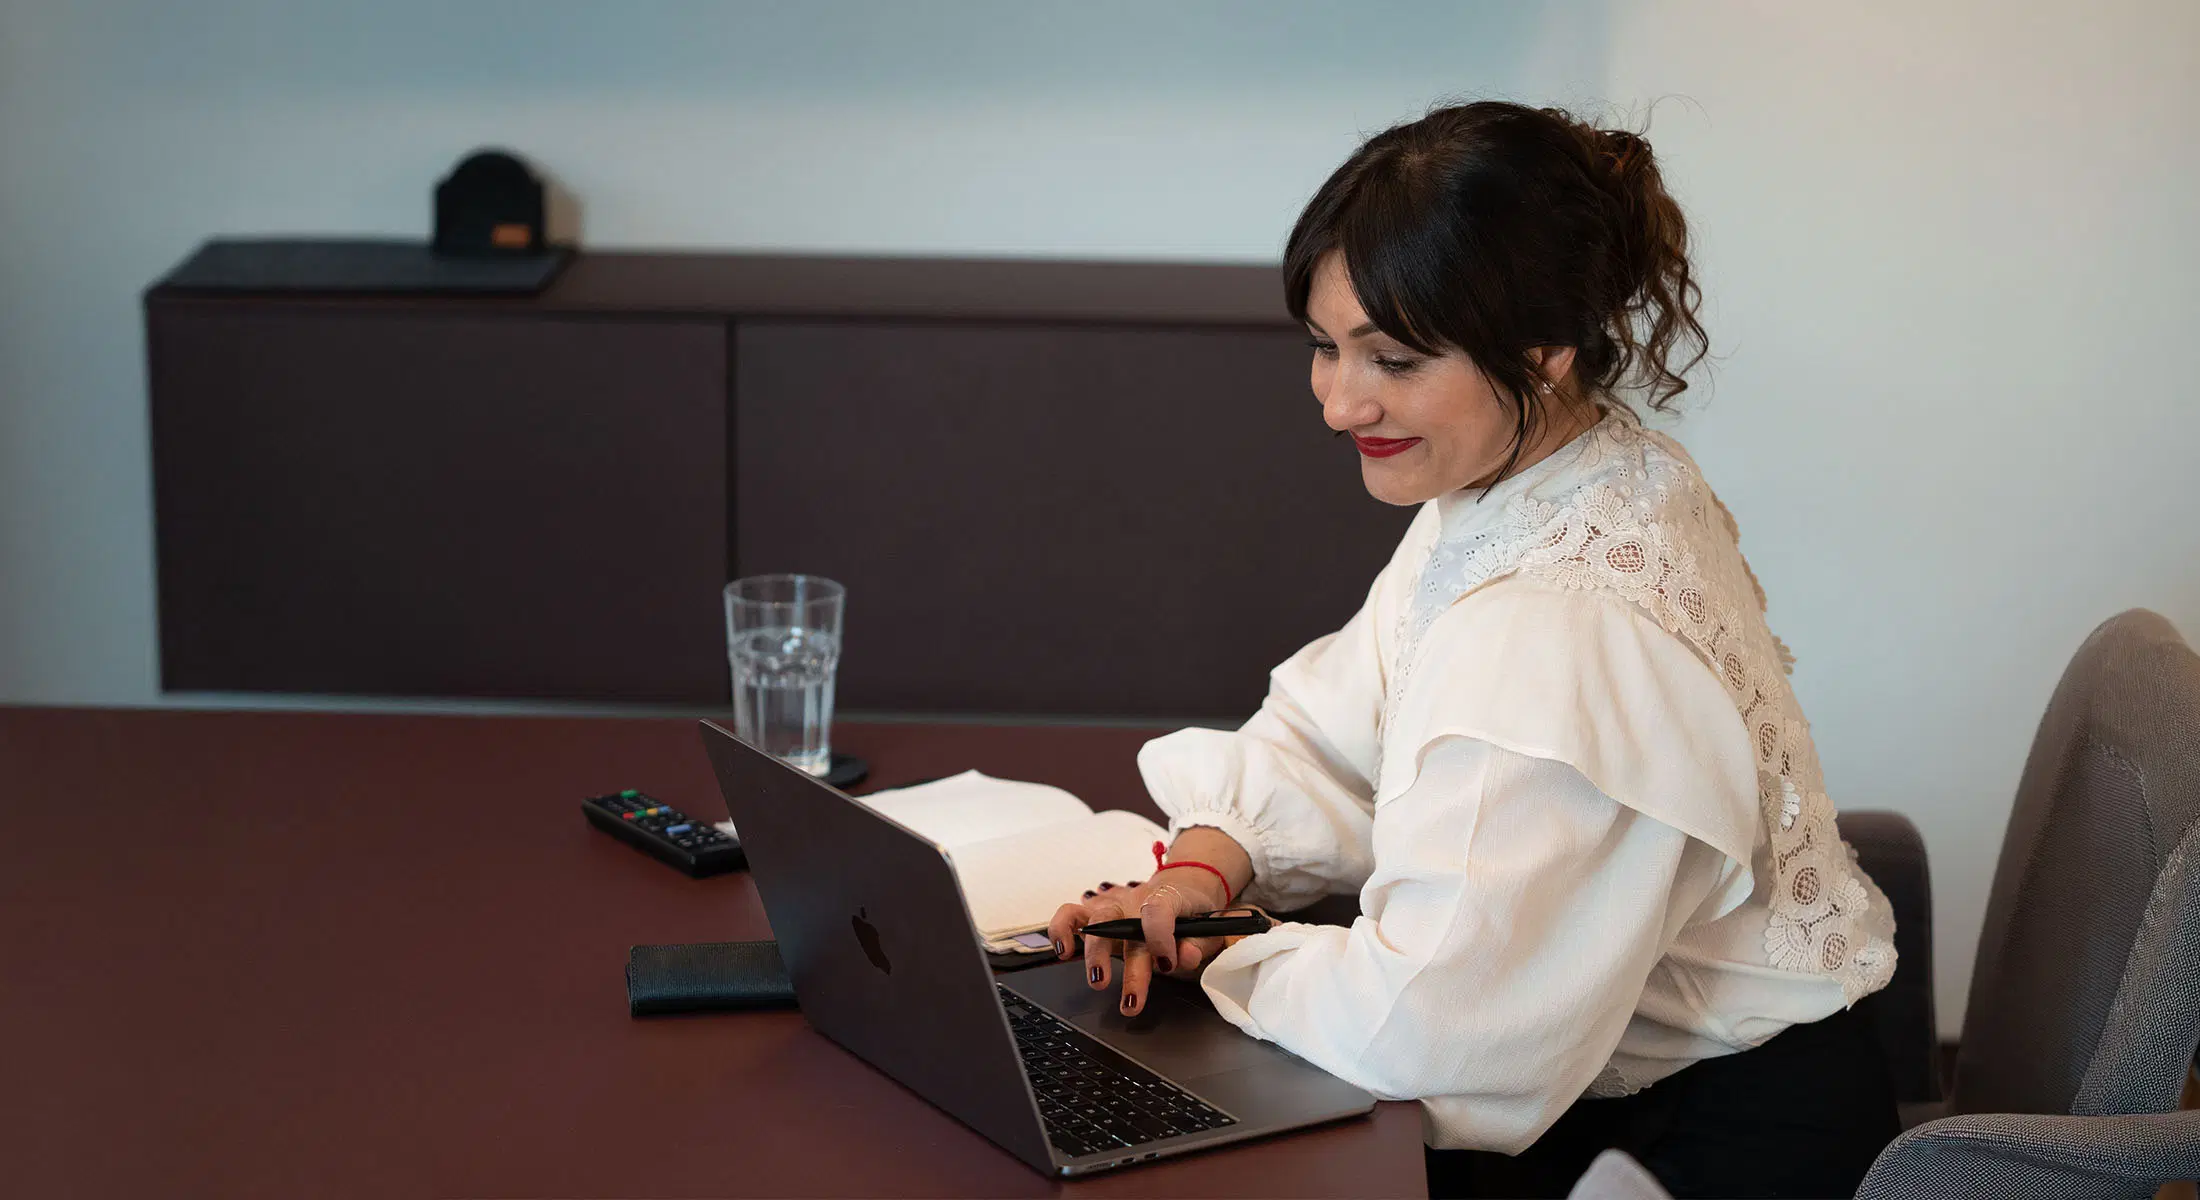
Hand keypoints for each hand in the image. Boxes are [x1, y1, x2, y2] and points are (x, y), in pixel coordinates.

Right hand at [1045, 872, 1231, 1017]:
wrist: (1181, 889)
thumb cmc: (1192, 912)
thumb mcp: (1209, 927)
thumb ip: (1199, 944)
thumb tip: (1186, 957)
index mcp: (1167, 898)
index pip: (1158, 912)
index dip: (1161, 938)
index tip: (1167, 964)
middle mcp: (1135, 901)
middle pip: (1123, 926)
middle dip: (1127, 967)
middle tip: (1132, 1001)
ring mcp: (1112, 905)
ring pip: (1094, 921)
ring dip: (1094, 953)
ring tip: (1098, 981)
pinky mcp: (1094, 912)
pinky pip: (1069, 915)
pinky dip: (1060, 931)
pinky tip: (1063, 952)